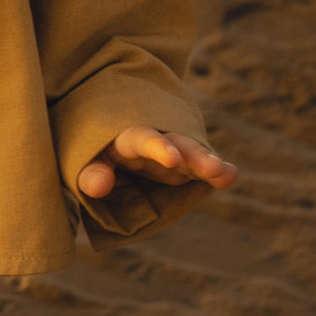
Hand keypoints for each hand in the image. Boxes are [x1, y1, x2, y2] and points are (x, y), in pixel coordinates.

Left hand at [75, 124, 238, 202]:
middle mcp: (155, 140)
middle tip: (215, 169)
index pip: (142, 138)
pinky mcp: (184, 164)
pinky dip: (215, 171)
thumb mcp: (85, 159)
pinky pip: (200, 167)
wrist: (110, 129)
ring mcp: (173, 150)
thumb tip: (99, 186)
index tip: (173, 159)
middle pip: (178, 143)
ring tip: (227, 174)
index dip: (157, 147)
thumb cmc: (95, 149)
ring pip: (194, 153)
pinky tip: (230, 175)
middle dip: (196, 156)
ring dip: (209, 163)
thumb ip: (91, 172)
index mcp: (127, 136)